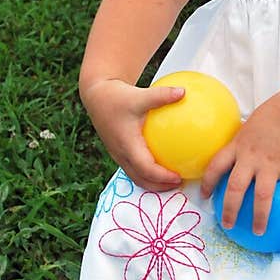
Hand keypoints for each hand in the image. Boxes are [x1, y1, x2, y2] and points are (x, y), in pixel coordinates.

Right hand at [81, 77, 185, 191]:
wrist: (96, 96)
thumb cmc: (117, 95)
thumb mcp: (139, 95)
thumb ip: (161, 96)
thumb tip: (183, 92)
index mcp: (126, 144)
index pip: (145, 168)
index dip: (162, 177)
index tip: (178, 177)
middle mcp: (121, 153)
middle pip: (141, 179)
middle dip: (160, 187)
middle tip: (179, 184)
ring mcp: (118, 154)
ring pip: (136, 176)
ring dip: (153, 182)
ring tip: (173, 180)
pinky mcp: (118, 151)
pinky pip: (134, 167)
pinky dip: (148, 171)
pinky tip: (163, 162)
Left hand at [200, 94, 279, 234]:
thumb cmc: (270, 117)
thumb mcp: (247, 127)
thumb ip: (240, 145)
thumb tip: (234, 158)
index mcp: (237, 147)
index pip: (216, 166)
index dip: (208, 183)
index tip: (204, 197)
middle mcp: (250, 158)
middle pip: (236, 188)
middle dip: (230, 209)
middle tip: (228, 226)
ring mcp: (270, 164)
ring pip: (262, 195)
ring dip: (260, 216)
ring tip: (258, 232)